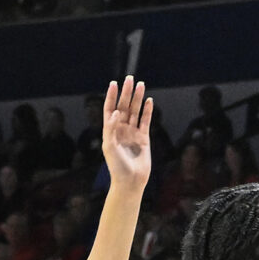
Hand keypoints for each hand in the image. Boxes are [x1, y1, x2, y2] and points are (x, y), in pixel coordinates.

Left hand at [102, 76, 153, 192]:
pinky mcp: (143, 138)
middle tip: (130, 79)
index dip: (112, 96)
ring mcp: (132, 133)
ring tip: (141, 85)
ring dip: (137, 98)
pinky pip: (145, 121)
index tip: (114, 83)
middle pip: (124, 107)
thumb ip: (111, 128)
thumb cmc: (117, 166)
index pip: (110, 109)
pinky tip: (149, 101)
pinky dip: (147, 111)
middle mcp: (121, 129)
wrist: (131, 180)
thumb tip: (115, 112)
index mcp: (110, 130)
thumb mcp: (109, 147)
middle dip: (127, 93)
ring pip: (135, 111)